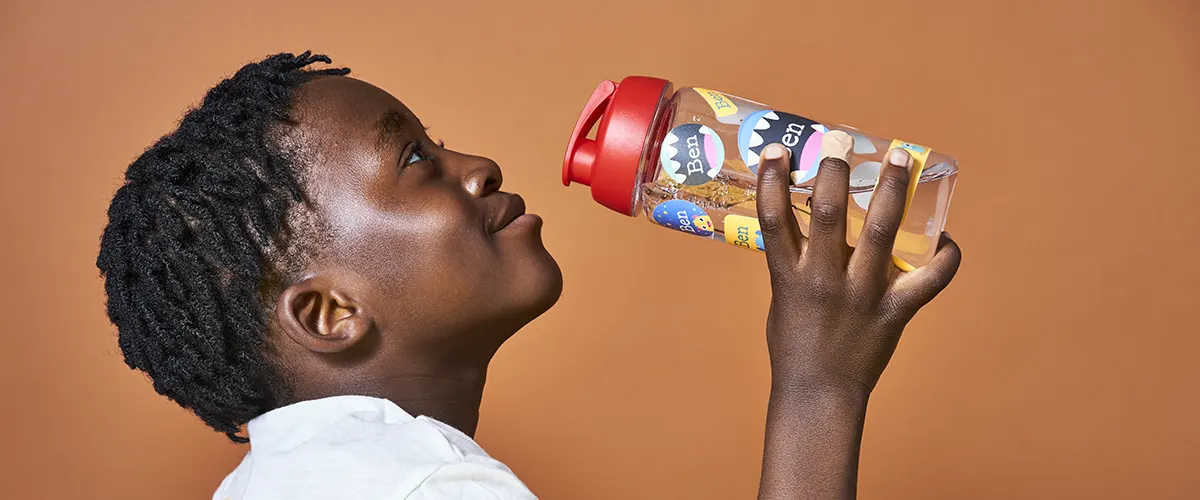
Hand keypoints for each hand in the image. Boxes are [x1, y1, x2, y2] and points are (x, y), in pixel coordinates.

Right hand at [755, 132, 961, 396]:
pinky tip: (947, 237)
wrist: (818, 395)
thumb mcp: (783, 297)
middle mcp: (823, 279)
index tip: (777, 148)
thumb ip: (794, 260)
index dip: (772, 179)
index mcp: (788, 275)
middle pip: (825, 212)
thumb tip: (806, 224)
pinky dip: (946, 257)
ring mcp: (861, 294)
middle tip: (839, 138)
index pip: (773, 216)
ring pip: (878, 231)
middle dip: (833, 168)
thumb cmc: (796, 345)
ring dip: (890, 189)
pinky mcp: (894, 311)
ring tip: (898, 156)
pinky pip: (929, 280)